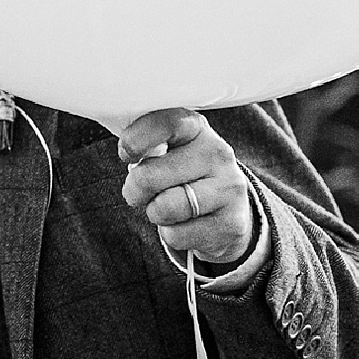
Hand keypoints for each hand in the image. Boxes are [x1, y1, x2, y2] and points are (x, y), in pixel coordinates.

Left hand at [118, 108, 255, 265]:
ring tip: (168, 207)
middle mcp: (217, 153)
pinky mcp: (231, 223)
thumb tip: (127, 153)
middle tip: (141, 192)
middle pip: (150, 176)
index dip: (135, 141)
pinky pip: (177, 235)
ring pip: (164, 208)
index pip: (164, 123)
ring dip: (155, 213)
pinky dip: (172, 235)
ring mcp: (228, 188)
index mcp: (196, 128)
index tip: (127, 155)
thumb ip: (148, 145)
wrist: (230, 210)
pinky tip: (187, 224)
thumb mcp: (170, 150)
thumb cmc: (186, 175)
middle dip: (135, 190)